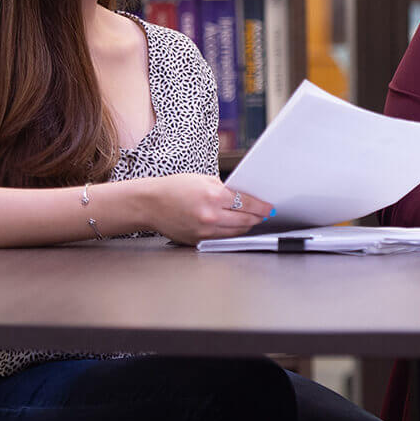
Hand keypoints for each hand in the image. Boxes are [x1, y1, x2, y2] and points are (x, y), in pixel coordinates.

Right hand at [136, 173, 273, 243]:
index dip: (262, 207)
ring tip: (251, 220)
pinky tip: (234, 226)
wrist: (149, 204)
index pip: (247, 204)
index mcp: (214, 197)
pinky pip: (222, 238)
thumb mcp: (203, 180)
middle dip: (257, 217)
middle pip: (245, 221)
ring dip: (246, 226)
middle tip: (264, 214)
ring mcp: (204, 231)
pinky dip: (231, 232)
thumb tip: (244, 198)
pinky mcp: (198, 241)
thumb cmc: (174, 188)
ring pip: (236, 232)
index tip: (270, 208)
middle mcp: (211, 216)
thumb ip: (225, 189)